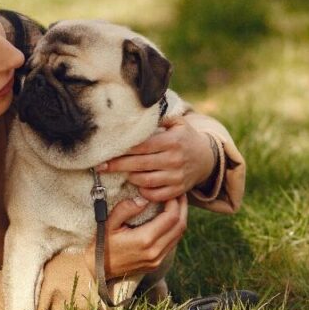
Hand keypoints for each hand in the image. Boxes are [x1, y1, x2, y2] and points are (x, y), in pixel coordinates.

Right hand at [83, 193, 187, 279]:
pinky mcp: (156, 264)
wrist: (98, 269)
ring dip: (180, 218)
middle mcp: (155, 252)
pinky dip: (174, 229)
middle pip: (180, 226)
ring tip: (176, 204)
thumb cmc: (101, 244)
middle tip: (179, 194)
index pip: (171, 217)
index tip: (171, 192)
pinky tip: (169, 219)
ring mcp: (157, 260)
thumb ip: (125, 209)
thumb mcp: (107, 223)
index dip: (175, 202)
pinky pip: (172, 243)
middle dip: (182, 208)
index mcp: (144, 240)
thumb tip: (144, 200)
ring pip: (179, 236)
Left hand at [97, 117, 214, 202]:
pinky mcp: (178, 190)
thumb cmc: (185, 138)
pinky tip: (137, 186)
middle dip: (118, 165)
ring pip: (145, 181)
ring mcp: (176, 177)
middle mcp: (174, 160)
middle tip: (101, 166)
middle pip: (139, 164)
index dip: (123, 149)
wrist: (207, 159)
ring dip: (130, 177)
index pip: (142, 146)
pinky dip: (144, 192)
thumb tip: (138, 114)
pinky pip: (156, 195)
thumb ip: (160, 119)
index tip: (107, 151)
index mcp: (172, 141)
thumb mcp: (178, 123)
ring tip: (121, 173)